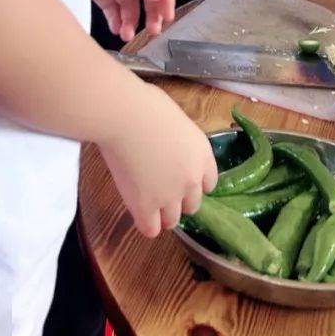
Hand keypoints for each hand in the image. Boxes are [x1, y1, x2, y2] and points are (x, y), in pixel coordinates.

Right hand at [98, 80, 217, 236]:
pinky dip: (146, 223)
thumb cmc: (146, 105)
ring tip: (147, 200)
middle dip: (178, 200)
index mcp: (203, 154)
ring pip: (173, 221)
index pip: (209, 184)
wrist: (125, 115)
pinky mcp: (146, 207)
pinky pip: (151, 230)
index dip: (194, 184)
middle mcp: (192, 179)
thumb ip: (179, 142)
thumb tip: (167, 145)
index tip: (180, 179)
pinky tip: (137, 210)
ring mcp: (170, 195)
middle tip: (160, 187)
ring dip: (162, 214)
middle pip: (192, 205)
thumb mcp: (176, 120)